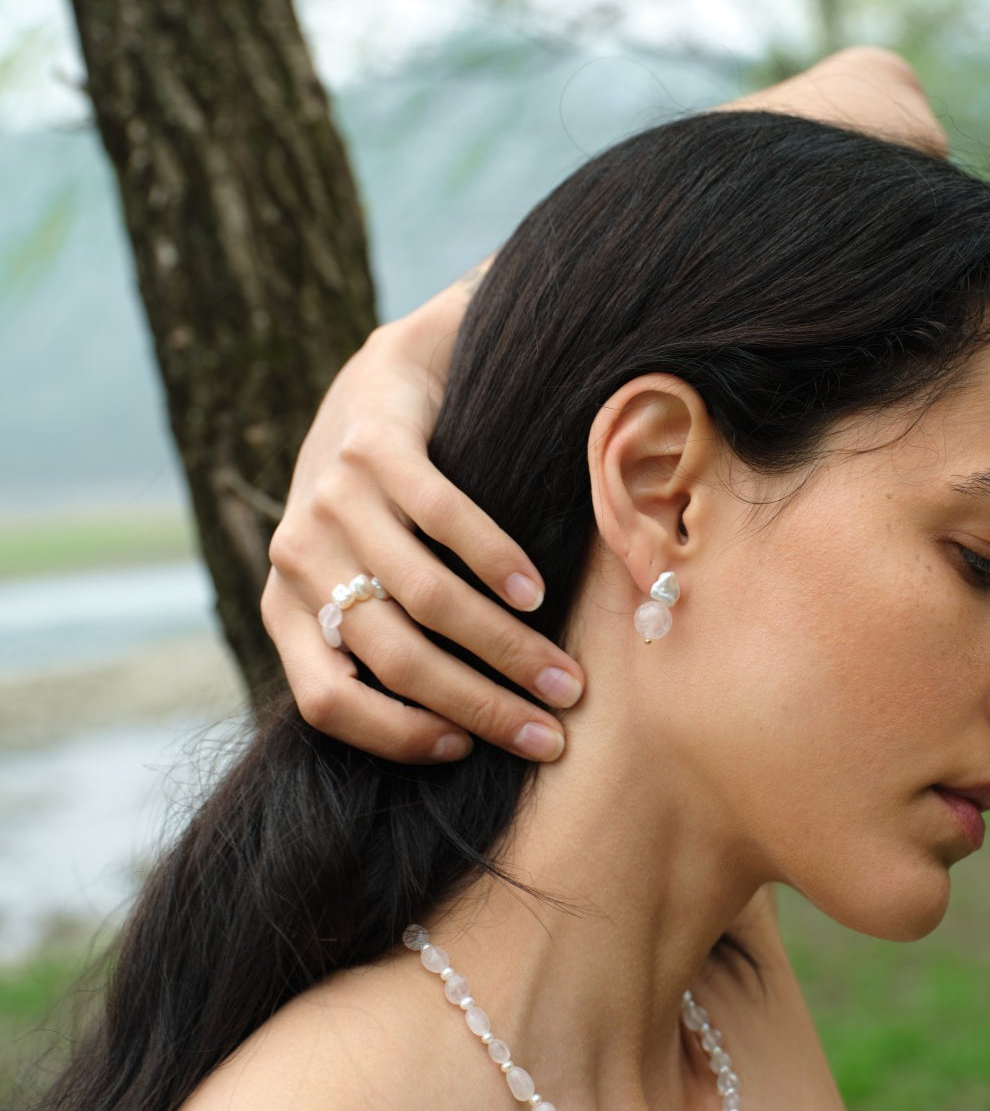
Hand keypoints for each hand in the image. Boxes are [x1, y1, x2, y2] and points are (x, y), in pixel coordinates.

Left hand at [262, 272, 582, 764]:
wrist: (382, 381)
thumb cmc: (378, 503)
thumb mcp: (353, 575)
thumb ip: (375, 642)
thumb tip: (452, 734)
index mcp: (285, 604)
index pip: (326, 700)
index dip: (396, 736)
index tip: (466, 751)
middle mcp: (298, 555)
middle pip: (393, 656)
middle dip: (479, 704)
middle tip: (548, 732)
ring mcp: (332, 496)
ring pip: (426, 597)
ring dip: (505, 646)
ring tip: (562, 675)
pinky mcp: (374, 445)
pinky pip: (444, 518)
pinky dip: (497, 562)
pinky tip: (537, 592)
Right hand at [264, 45, 944, 765]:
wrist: (366, 403)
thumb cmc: (472, 378)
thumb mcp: (506, 332)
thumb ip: (589, 302)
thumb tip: (722, 217)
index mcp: (375, 414)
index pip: (423, 496)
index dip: (485, 550)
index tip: (552, 596)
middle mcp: (318, 485)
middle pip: (404, 591)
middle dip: (494, 652)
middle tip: (573, 697)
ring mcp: (290, 550)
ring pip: (366, 648)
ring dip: (453, 698)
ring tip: (535, 733)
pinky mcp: (276, 604)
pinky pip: (317, 685)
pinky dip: (379, 722)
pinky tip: (451, 742)